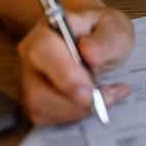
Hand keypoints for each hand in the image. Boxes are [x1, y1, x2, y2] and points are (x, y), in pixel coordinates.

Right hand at [17, 5, 134, 124]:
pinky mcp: (35, 99)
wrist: (101, 44)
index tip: (88, 90)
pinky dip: (74, 115)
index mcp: (48, 30)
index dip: (64, 74)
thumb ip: (105, 40)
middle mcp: (31, 56)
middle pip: (36, 89)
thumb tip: (87, 52)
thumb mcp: (115, 29)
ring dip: (77, 110)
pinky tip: (96, 102)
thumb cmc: (104, 33)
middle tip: (104, 97)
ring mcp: (30, 79)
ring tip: (107, 95)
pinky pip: (46, 117)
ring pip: (40, 107)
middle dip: (71, 102)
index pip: (42, 51)